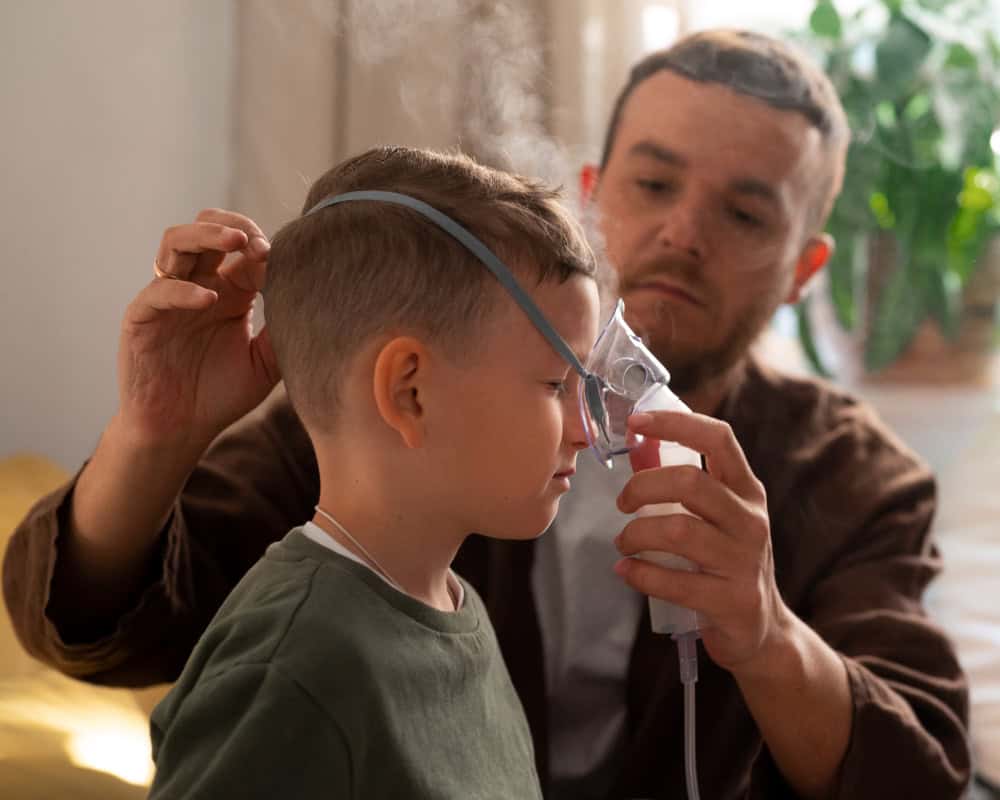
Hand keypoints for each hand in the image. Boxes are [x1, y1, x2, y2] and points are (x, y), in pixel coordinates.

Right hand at [116, 209, 277, 457]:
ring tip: (236, 243)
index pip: (243, 249)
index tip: (283, 256)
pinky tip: (211, 300)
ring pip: (175, 243)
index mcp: (229, 291)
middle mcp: (198, 285)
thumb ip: (284, 332)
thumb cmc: (221, 395)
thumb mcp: (266, 363)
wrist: (180, 431)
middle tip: (257, 240)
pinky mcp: (142, 318)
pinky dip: (184, 291)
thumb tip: (318, 302)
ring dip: (206, 235)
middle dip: (233, 225)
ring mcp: (167, 297)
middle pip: (206, 229)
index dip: (261, 245)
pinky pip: (159, 292)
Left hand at [613, 410, 791, 675]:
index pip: (719, 439)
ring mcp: (745, 562)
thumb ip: (679, 484)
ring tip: (624, 543)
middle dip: (643, 487)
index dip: (676, 423)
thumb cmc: (726, 562)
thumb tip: (639, 443)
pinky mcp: (732, 601)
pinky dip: (640, 574)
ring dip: (636, 534)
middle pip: (691, 483)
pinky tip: (627, 571)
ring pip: (679, 531)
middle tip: (622, 503)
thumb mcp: (715, 518)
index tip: (636, 422)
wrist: (762, 631)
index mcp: (747, 490)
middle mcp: (751, 520)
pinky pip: (675, 582)